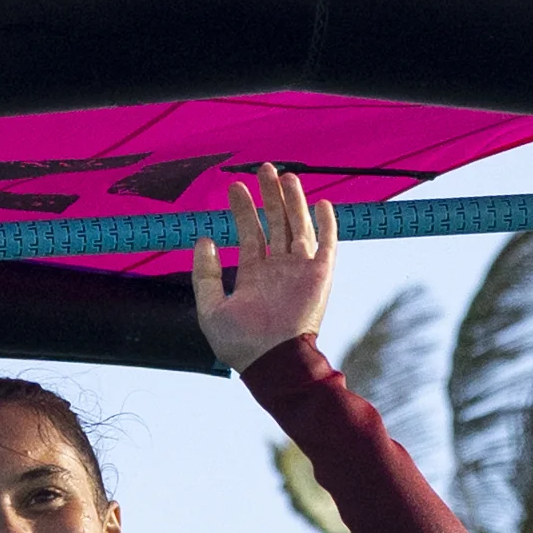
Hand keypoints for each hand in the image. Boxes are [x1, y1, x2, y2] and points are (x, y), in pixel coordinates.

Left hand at [189, 165, 337, 369]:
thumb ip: (205, 275)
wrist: (273, 363)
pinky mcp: (321, 277)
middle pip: (275, 224)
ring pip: (298, 227)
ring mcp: (300, 272)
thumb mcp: (210, 308)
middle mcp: (279, 270)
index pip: (250, 235)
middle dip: (269, 197)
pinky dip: (327, 224)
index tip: (235, 187)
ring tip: (285, 176)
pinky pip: (327, 245)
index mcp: (255, 276)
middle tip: (263, 169)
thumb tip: (205, 239)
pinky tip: (321, 203)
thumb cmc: (241, 344)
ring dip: (294, 202)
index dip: (243, 210)